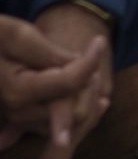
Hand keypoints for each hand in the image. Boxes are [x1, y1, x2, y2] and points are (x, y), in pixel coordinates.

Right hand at [0, 9, 110, 158]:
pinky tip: (88, 82)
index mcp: (18, 91)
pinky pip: (65, 122)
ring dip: (88, 95)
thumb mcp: (19, 36)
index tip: (99, 40)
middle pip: (76, 111)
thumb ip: (49, 53)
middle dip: (90, 83)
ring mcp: (24, 120)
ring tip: (89, 68)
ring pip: (74, 120)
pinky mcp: (28, 120)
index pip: (69, 83)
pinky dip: (81, 104)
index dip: (90, 60)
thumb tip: (79, 63)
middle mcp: (21, 112)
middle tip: (92, 56)